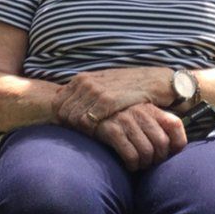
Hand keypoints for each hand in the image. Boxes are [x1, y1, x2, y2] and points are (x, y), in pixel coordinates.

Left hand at [52, 68, 169, 134]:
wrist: (157, 81)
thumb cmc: (131, 86)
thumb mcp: (105, 84)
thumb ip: (87, 92)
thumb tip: (66, 103)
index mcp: (82, 78)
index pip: (57, 103)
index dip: (62, 118)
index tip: (73, 128)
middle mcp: (86, 82)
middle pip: (63, 112)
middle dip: (70, 126)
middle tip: (84, 135)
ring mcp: (96, 90)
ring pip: (73, 118)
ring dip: (80, 130)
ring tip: (93, 136)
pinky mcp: (108, 100)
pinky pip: (87, 121)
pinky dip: (90, 130)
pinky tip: (100, 133)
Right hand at [94, 103, 187, 170]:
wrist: (83, 106)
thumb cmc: (115, 114)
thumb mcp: (137, 111)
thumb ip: (154, 120)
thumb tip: (174, 142)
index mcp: (150, 107)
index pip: (175, 124)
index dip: (178, 142)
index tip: (172, 151)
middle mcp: (140, 112)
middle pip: (162, 142)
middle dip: (159, 158)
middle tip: (152, 162)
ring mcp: (125, 121)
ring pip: (147, 151)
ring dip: (145, 163)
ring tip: (140, 164)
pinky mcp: (111, 131)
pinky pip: (130, 155)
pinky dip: (132, 164)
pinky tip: (129, 165)